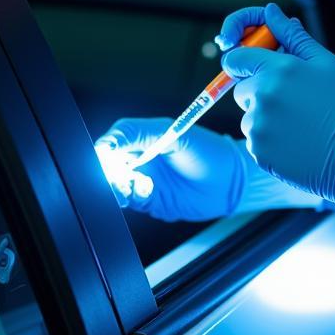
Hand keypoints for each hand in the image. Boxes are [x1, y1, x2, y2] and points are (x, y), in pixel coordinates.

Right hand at [94, 118, 246, 221]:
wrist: (230, 182)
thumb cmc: (206, 151)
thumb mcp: (172, 133)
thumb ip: (136, 133)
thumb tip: (105, 144)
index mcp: (142, 138)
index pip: (111, 142)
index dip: (104, 149)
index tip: (104, 155)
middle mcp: (139, 159)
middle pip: (108, 165)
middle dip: (107, 170)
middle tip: (115, 173)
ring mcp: (142, 180)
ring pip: (115, 184)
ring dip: (116, 185)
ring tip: (128, 184)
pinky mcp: (149, 201)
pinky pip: (129, 200)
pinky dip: (129, 197)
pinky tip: (142, 191)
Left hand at [219, 3, 334, 242]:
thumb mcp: (326, 64)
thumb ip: (293, 37)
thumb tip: (270, 12)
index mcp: (277, 70)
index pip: (234, 58)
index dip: (243, 61)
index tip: (256, 68)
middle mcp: (262, 96)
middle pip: (240, 89)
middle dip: (258, 91)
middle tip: (292, 101)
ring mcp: (257, 126)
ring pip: (248, 116)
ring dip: (265, 118)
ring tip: (299, 124)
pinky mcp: (258, 151)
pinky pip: (254, 140)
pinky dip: (269, 140)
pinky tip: (296, 141)